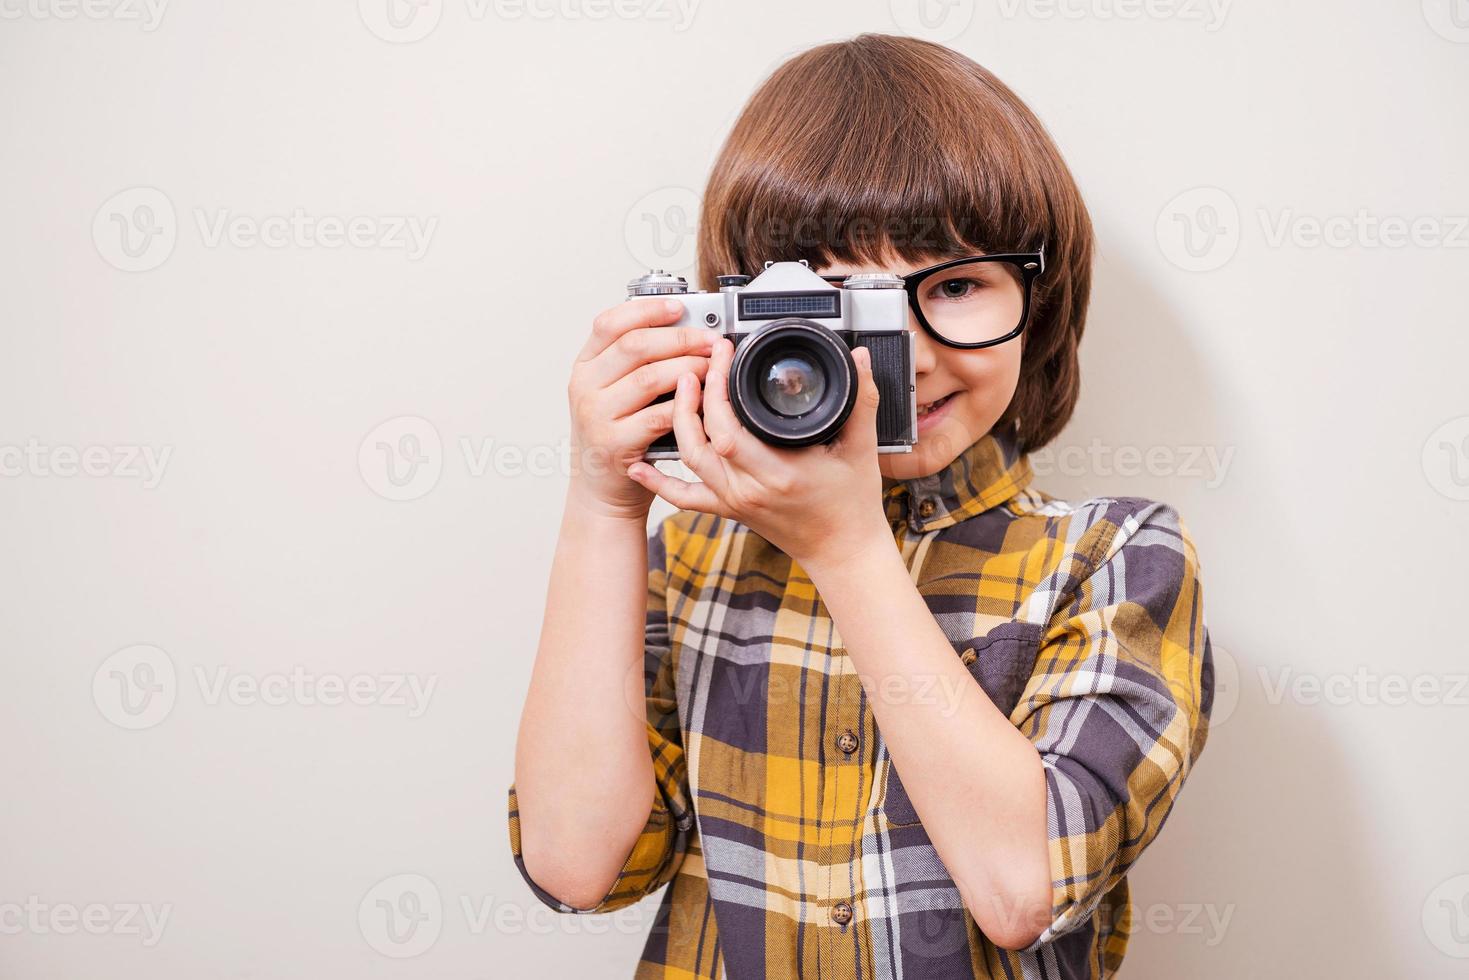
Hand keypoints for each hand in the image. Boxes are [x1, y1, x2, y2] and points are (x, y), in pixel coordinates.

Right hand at [566, 297, 715, 520]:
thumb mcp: (615, 392)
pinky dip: (685, 406)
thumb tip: (686, 328)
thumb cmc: (618, 435)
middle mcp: (584, 386)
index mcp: (585, 366)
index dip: (646, 310)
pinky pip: (658, 416)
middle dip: (680, 338)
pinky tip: (703, 401)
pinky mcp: (614, 443)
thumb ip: (637, 363)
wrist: (602, 489)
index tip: (679, 307)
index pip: (610, 323)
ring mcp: (596, 415)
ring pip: (648, 378)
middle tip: (710, 341)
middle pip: (634, 346)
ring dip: (688, 369)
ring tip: (712, 368)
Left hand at [625, 337, 891, 569]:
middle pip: (701, 440)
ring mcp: (735, 501)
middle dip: (695, 395)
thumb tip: (860, 359)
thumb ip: (861, 400)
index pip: (729, 427)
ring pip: (690, 461)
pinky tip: (639, 466)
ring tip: (681, 387)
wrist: (842, 552)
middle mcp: (749, 490)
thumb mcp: (862, 449)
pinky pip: (686, 497)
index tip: (723, 356)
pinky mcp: (729, 509)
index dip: (717, 388)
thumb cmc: (852, 505)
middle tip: (699, 362)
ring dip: (678, 422)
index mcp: (779, 473)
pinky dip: (660, 482)